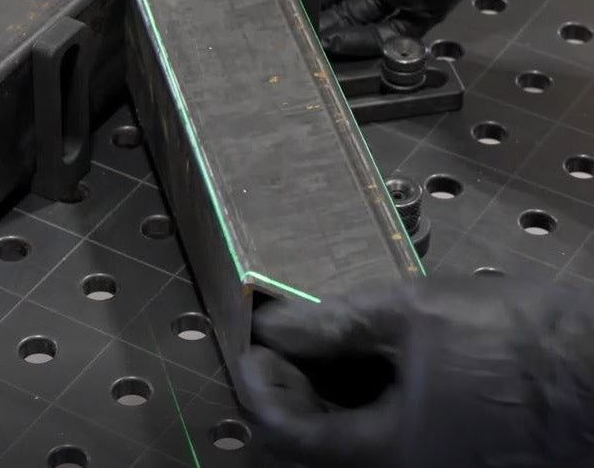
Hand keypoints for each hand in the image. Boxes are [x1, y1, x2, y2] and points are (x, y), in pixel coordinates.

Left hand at [241, 279, 593, 467]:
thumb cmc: (517, 344)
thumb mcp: (414, 315)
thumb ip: (336, 322)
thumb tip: (276, 323)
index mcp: (391, 453)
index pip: (290, 434)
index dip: (258, 385)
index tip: (250, 342)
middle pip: (313, 442)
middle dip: (285, 385)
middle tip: (277, 334)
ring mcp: (426, 464)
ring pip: (345, 437)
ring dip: (318, 386)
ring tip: (312, 334)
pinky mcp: (443, 449)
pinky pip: (378, 430)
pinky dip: (353, 392)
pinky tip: (355, 351)